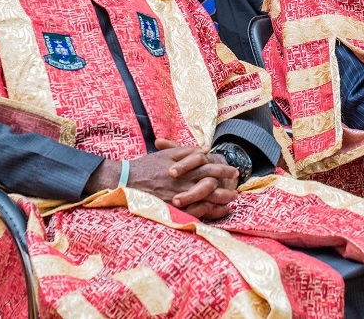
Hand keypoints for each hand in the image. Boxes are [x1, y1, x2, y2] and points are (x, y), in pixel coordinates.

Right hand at [85, 139, 238, 219]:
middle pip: (211, 186)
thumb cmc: (147, 166)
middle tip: (237, 190)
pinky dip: (207, 214)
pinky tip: (216, 213)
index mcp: (184, 169)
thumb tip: (206, 149)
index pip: (209, 168)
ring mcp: (178, 198)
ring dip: (220, 202)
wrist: (125, 180)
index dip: (224, 169)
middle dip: (226, 188)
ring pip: (205, 201)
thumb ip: (188, 151)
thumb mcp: (167, 154)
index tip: (235, 171)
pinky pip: (194, 214)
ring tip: (231, 203)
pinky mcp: (172, 209)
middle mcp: (183, 184)